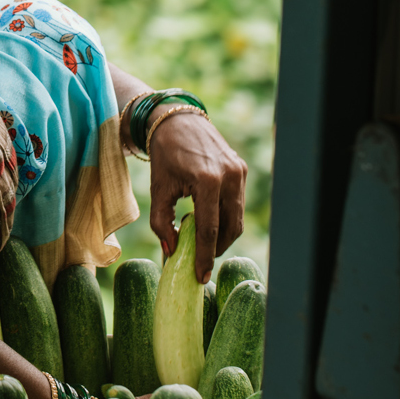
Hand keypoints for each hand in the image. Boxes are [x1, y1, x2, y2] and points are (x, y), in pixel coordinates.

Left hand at [148, 112, 246, 282]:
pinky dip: (224, 216)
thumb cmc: (164, 155)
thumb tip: (172, 252)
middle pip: (229, 228)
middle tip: (200, 261)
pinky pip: (236, 202)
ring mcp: (238, 172)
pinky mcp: (241, 169)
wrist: (175, 121)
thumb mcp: (158, 189)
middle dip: (216, 248)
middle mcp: (229, 176)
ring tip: (201, 239)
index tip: (200, 276)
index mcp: (207, 181)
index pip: (210, 229)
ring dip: (221, 234)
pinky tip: (207, 218)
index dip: (205, 256)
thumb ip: (162, 223)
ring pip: (236, 218)